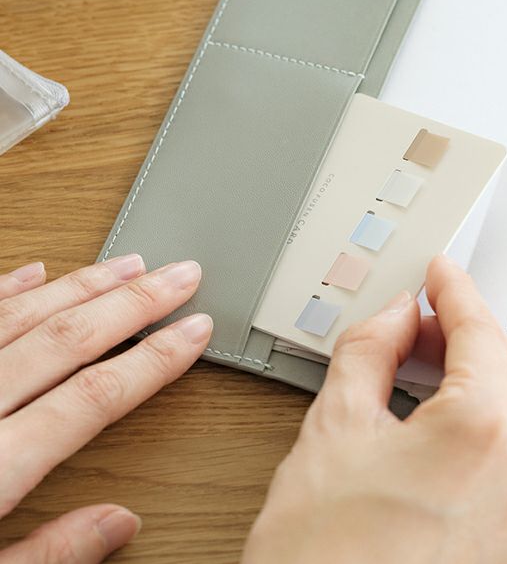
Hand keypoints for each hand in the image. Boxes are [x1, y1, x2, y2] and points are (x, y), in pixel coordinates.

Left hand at [0, 256, 211, 562]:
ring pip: (23, 317)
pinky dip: (7, 290)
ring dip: (82, 286)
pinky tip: (36, 270)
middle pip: (68, 340)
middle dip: (135, 303)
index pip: (94, 396)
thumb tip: (118, 524)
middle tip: (181, 275)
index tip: (196, 330)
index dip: (154, 359)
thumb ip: (49, 556)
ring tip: (131, 264)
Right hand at [243, 256, 506, 563]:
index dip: (454, 292)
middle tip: (427, 327)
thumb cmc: (322, 556)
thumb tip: (395, 317)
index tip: (441, 274)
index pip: (480, 331)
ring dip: (483, 381)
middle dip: (478, 335)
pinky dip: (487, 428)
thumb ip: (370, 350)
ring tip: (423, 376)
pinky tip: (437, 429)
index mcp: (483, 434)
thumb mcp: (334, 426)